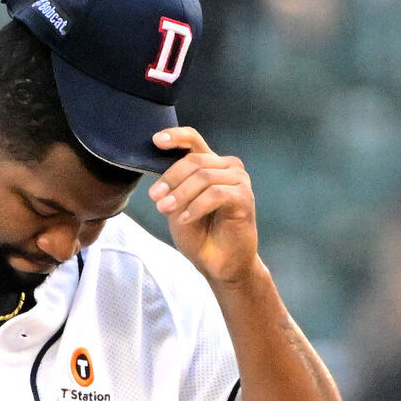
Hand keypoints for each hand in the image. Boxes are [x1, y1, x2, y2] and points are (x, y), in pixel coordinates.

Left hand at [149, 127, 258, 284]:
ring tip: (165, 210)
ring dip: (181, 194)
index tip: (156, 141)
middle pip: (195, 160)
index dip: (175, 136)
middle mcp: (228, 167)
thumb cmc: (199, 235)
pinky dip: (195, 207)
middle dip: (171, 179)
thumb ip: (172, 185)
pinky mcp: (244, 197)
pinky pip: (215, 194)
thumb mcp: (177, 205)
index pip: (194, 140)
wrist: (219, 264)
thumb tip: (157, 170)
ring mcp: (239, 180)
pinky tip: (184, 219)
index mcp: (211, 165)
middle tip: (155, 198)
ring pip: (204, 177)